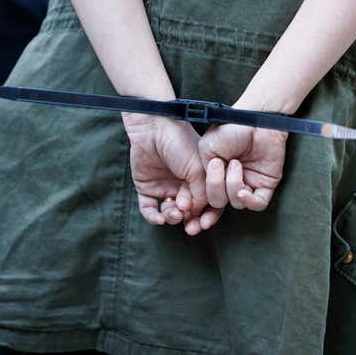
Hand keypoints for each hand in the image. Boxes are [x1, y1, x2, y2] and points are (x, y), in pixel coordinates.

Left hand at [122, 113, 213, 234]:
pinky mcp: (147, 188)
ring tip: (173, 213)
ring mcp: (165, 187)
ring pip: (171, 213)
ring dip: (173, 218)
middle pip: (189, 212)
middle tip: (189, 227)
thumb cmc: (180, 143)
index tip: (204, 224)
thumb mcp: (198, 169)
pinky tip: (159, 217)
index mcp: (201, 179)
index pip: (208, 203)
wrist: (154, 128)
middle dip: (190, 221)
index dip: (208, 216)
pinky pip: (150, 209)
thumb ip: (201, 193)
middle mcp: (184, 185)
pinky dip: (154, 217)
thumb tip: (192, 212)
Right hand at [197, 123, 287, 228]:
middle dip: (216, 187)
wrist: (254, 119)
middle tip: (218, 164)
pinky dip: (249, 200)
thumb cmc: (230, 129)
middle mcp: (228, 182)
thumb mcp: (206, 148)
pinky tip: (243, 190)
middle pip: (218, 202)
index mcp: (213, 175)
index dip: (197, 204)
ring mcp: (247, 184)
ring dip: (232, 185)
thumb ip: (201, 171)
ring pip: (236, 203)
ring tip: (235, 163)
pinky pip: (257, 204)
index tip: (189, 200)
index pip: (204, 197)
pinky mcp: (265, 185)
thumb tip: (204, 191)